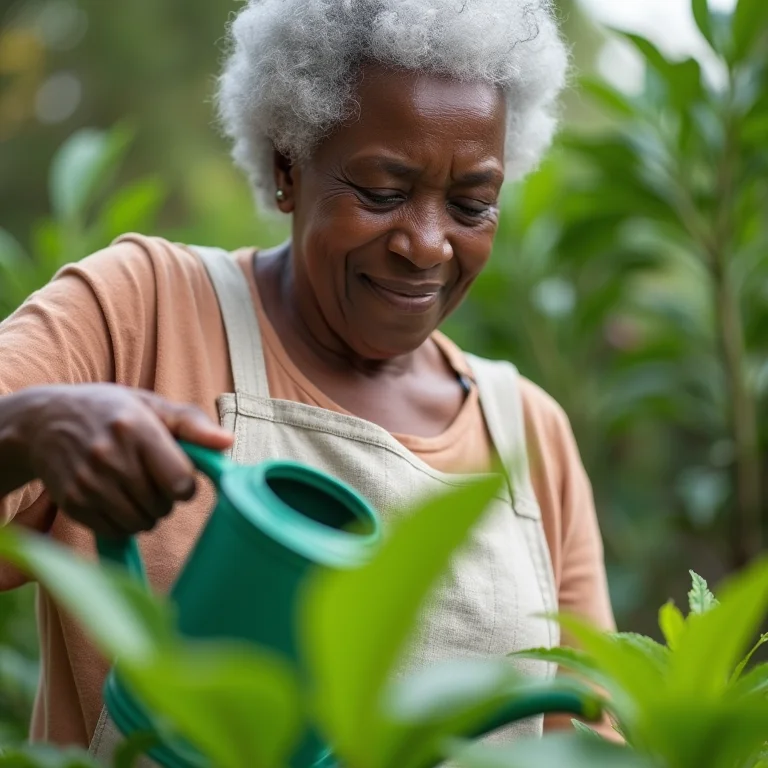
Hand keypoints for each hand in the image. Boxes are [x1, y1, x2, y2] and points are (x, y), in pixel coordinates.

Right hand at [18, 384, 232, 535]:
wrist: (44, 421)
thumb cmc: (110, 411)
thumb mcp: (152, 405)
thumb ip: (192, 425)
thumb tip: (228, 442)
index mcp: (136, 427)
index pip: (180, 481)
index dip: (186, 484)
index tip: (178, 474)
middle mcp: (110, 456)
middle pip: (163, 506)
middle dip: (166, 498)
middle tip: (153, 479)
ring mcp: (88, 482)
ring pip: (141, 523)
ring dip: (148, 514)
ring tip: (137, 490)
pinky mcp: (73, 503)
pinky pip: (116, 531)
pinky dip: (124, 523)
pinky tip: (117, 499)